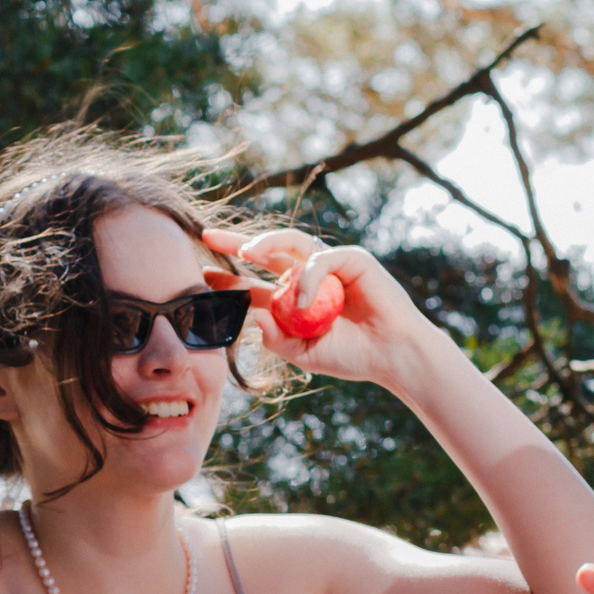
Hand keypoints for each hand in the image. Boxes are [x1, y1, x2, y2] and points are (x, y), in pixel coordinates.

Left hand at [201, 228, 440, 385]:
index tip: (202, 276)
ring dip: (265, 243)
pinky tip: (304, 302)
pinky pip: (320, 261)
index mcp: (294, 298)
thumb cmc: (353, 356)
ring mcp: (330, 265)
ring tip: (246, 253)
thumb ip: (277, 338)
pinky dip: (309, 281)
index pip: (254, 283)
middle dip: (236, 242)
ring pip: (291, 242)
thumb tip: (251, 314)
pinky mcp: (352, 259)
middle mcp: (309, 276)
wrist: (392, 356)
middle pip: (267, 250)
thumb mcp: (305, 353)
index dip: (229, 278)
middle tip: (208, 238)